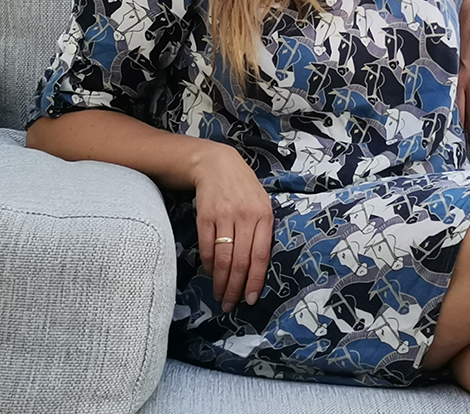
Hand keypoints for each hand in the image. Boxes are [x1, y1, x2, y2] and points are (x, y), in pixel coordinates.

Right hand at [191, 142, 273, 311]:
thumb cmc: (244, 188)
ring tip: (219, 295)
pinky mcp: (205, 217)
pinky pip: (206, 248)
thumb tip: (259, 266)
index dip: (255, 280)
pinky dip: (207, 265)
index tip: (251, 299)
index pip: (261, 255)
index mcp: (264, 215)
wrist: (217, 163)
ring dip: (220, 281)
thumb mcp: (262, 203)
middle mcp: (245, 216)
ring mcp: (224, 216)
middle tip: (229, 305)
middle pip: (241, 261)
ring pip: (223, 258)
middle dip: (235, 288)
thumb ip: (262, 230)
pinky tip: (209, 273)